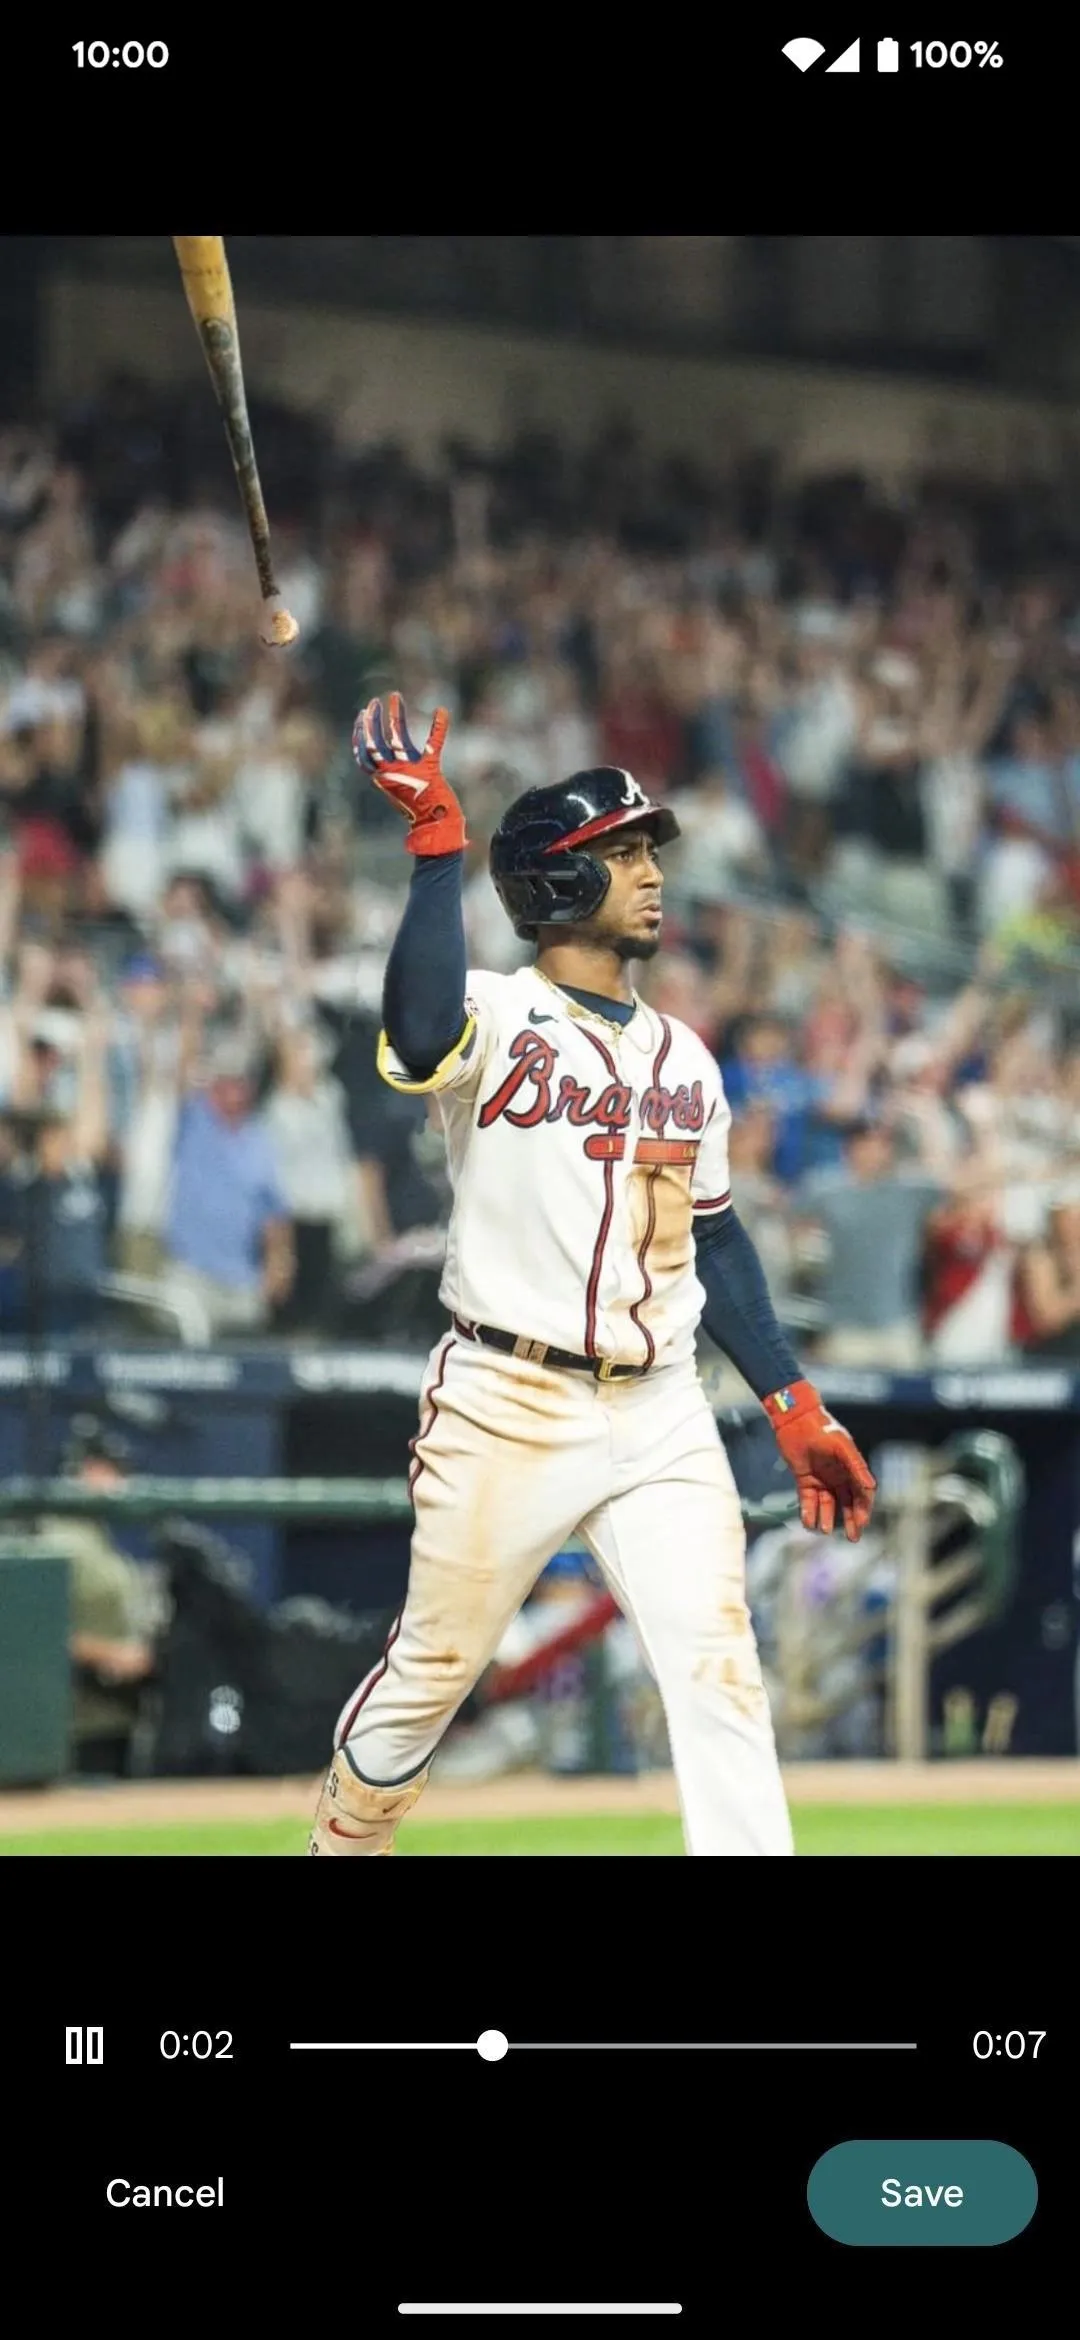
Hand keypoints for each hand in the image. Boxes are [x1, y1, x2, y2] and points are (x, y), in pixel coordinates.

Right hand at [352, 693, 465, 856]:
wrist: (435, 826)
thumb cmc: (420, 808)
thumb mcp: (402, 786)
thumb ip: (395, 768)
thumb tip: (388, 758)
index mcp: (384, 777)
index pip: (364, 754)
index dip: (359, 735)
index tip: (360, 716)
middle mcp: (392, 773)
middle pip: (374, 743)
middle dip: (371, 722)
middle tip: (373, 703)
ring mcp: (409, 771)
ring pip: (396, 739)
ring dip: (394, 716)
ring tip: (392, 698)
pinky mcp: (430, 770)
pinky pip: (433, 744)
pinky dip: (439, 727)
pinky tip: (442, 711)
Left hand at [762, 1379, 876, 1542]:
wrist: (797, 1419)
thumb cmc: (823, 1430)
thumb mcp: (842, 1447)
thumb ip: (856, 1467)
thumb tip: (871, 1488)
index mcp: (851, 1468)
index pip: (862, 1494)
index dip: (863, 1509)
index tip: (861, 1523)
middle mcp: (838, 1476)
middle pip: (847, 1503)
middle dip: (851, 1520)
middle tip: (853, 1537)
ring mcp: (821, 1478)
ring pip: (827, 1504)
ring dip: (826, 1517)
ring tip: (823, 1530)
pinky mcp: (804, 1478)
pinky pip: (808, 1499)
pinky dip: (808, 1511)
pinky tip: (808, 1522)